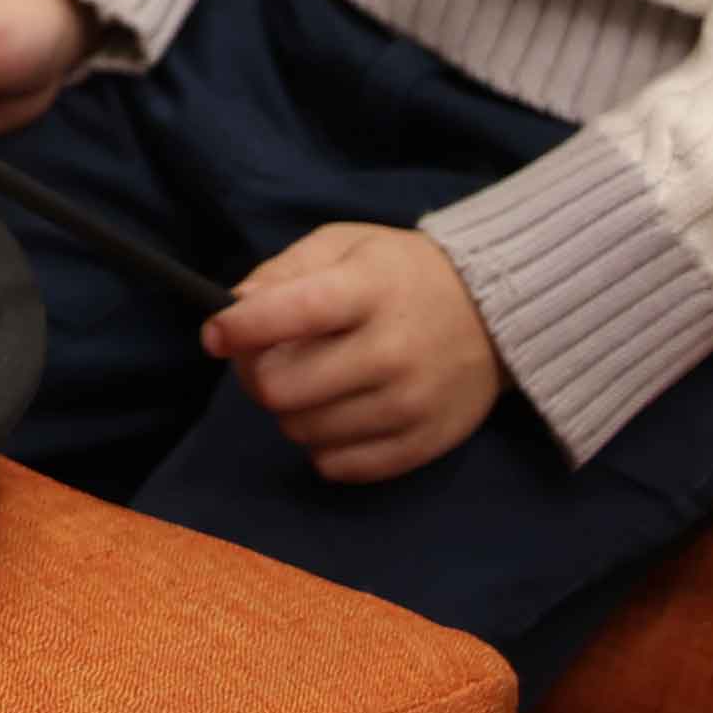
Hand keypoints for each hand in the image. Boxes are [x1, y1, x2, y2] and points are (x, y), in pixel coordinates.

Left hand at [205, 223, 502, 483]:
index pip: (287, 313)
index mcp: (368, 289)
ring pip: (304, 431)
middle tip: (270, 361)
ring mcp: (410, 403)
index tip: (216, 334)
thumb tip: (233, 308)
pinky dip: (325, 446)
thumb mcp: (345, 245)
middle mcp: (390, 350)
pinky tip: (338, 414)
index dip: (237, 328)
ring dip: (292, 411)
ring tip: (314, 384)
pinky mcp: (424, 443)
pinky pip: (341, 467)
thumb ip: (284, 271)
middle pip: (282, 389)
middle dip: (259, 376)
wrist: (496, 312)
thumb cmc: (402, 273)